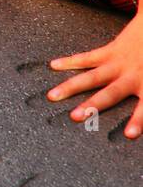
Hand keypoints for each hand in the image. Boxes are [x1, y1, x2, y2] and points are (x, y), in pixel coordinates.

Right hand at [48, 13, 142, 136]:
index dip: (138, 121)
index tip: (129, 135)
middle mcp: (131, 75)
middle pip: (109, 94)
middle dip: (92, 106)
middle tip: (76, 116)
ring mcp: (118, 63)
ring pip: (91, 78)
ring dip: (71, 87)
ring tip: (52, 96)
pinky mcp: (109, 51)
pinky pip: (87, 58)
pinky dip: (69, 61)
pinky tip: (53, 65)